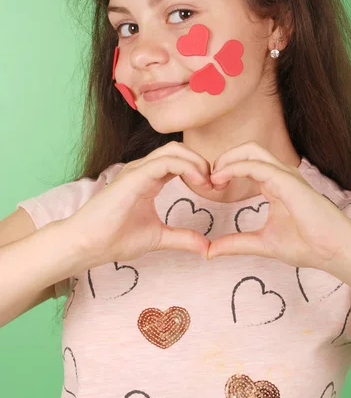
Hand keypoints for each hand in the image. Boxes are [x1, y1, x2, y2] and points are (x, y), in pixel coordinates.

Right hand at [65, 141, 212, 265]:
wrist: (86, 245)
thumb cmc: (113, 239)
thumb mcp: (158, 238)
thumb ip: (182, 238)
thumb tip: (207, 248)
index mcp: (148, 179)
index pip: (179, 161)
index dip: (200, 170)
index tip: (215, 190)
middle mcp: (142, 170)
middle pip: (179, 150)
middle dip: (202, 162)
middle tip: (216, 184)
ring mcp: (137, 170)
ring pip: (174, 150)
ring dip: (197, 163)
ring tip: (208, 183)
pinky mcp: (134, 176)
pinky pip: (166, 161)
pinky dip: (187, 167)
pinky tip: (199, 183)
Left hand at [208, 141, 350, 271]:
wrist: (335, 251)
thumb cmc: (308, 245)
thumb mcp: (262, 243)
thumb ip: (236, 244)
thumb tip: (209, 252)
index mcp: (275, 184)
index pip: (246, 163)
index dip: (225, 170)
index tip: (210, 188)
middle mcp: (281, 175)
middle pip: (247, 149)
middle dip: (224, 159)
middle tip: (208, 180)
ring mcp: (286, 175)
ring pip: (251, 150)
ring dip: (227, 159)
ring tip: (213, 178)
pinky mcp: (288, 181)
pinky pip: (257, 165)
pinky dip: (235, 168)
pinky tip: (220, 179)